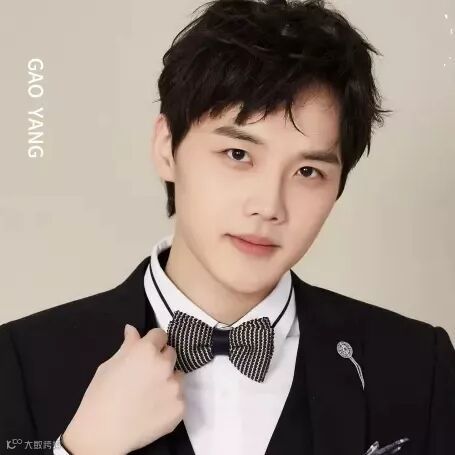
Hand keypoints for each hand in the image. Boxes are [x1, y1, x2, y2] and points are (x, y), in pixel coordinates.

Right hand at [62, 324, 184, 454]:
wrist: (102, 433)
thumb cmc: (100, 396)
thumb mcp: (109, 365)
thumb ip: (127, 345)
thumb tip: (132, 329)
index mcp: (146, 350)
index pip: (160, 334)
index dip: (153, 341)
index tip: (147, 350)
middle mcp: (165, 365)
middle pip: (171, 353)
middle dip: (161, 359)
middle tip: (147, 374)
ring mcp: (175, 387)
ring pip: (177, 375)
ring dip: (168, 379)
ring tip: (150, 394)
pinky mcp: (180, 407)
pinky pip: (179, 397)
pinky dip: (169, 401)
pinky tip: (154, 408)